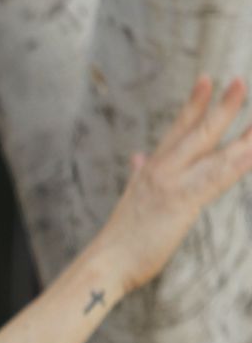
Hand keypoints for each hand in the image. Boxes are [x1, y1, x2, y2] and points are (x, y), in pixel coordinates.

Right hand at [90, 76, 251, 293]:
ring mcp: (171, 184)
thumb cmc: (120, 239)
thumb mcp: (131, 199)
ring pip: (212, 151)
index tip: (206, 79)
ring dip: (241, 132)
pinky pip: (217, 179)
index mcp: (151, 170)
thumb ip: (138, 175)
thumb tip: (136, 159)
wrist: (104, 263)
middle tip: (240, 81)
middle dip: (221, 106)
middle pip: (196, 131)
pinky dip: (238, 164)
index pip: (176, 129)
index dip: (193, 104)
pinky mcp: (181, 202)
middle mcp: (161, 170)